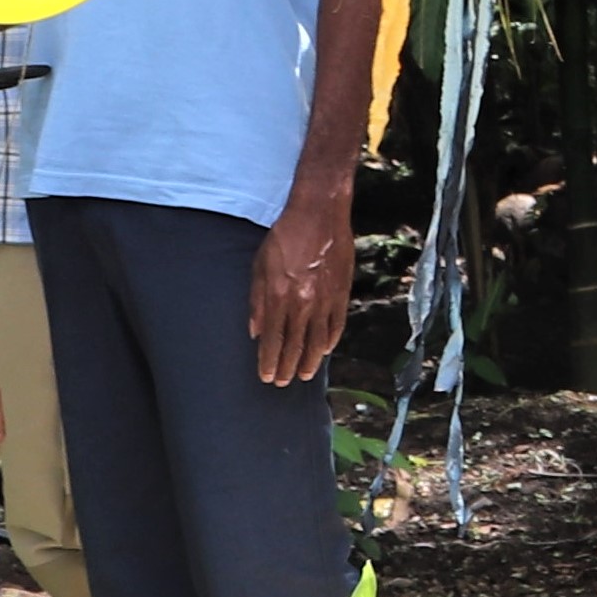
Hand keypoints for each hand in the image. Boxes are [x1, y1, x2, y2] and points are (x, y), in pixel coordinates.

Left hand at [251, 186, 355, 391]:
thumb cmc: (284, 237)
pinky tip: (324, 350)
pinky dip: (330, 340)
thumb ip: (256, 301)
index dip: (268, 361)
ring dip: (309, 361)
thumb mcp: (259, 266)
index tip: (266, 376)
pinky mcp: (342, 292)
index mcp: (278, 298)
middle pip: (294, 346)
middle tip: (283, 382)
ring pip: (317, 341)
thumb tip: (255, 331)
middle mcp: (302, 304)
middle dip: (286, 367)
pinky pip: (336, 324)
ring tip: (303, 373)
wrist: (318, 214)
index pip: (272, 340)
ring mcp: (325, 300)